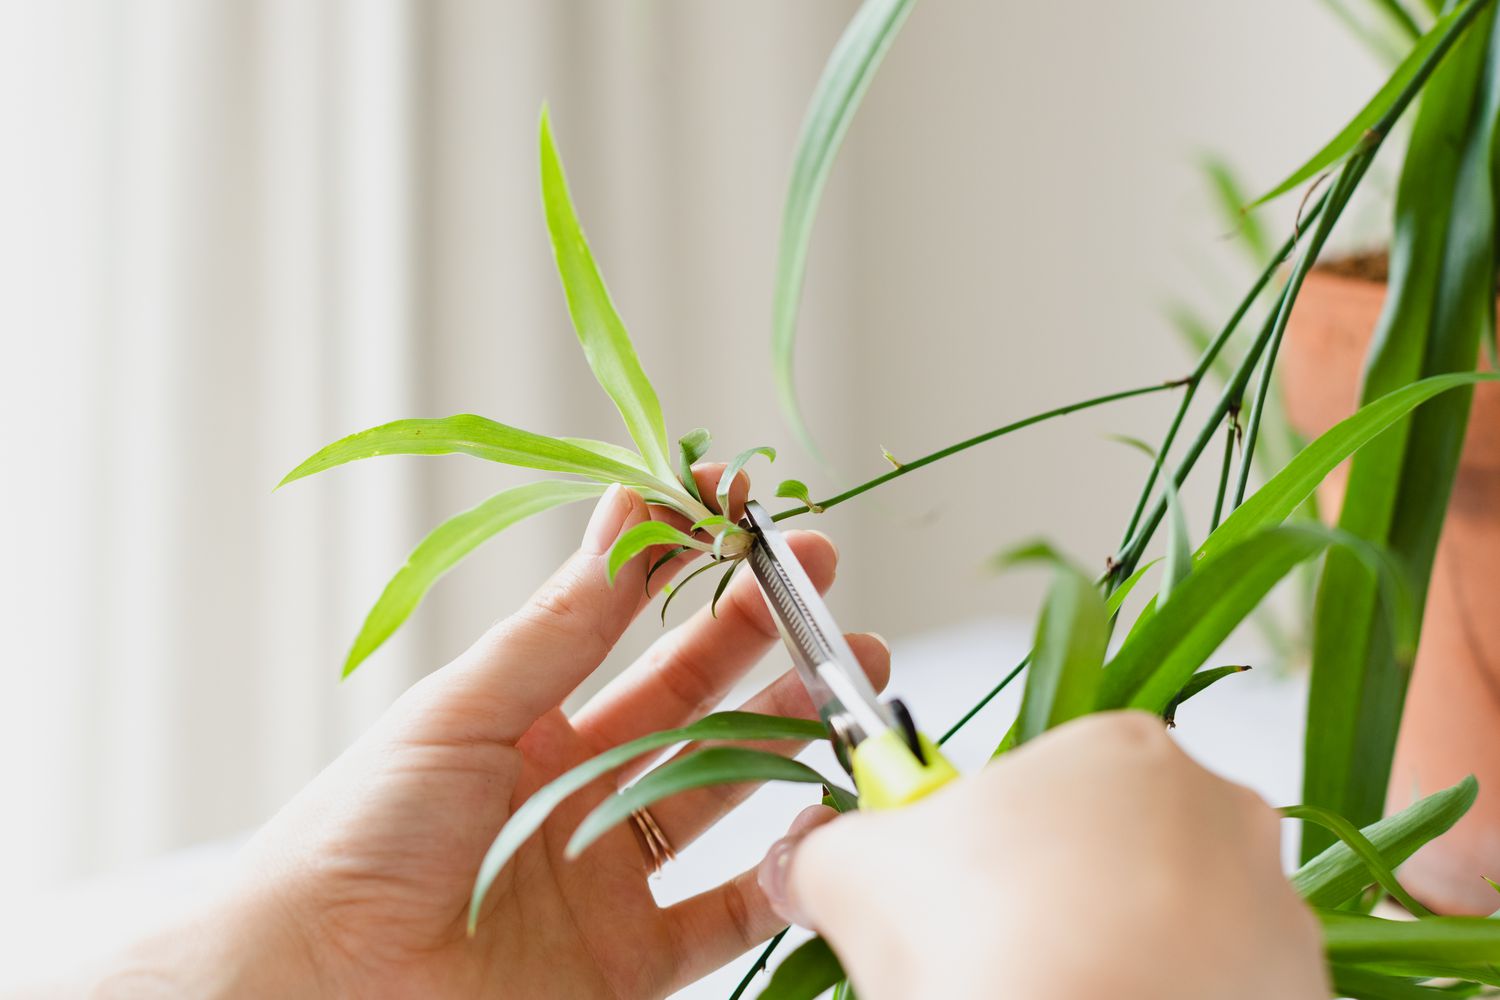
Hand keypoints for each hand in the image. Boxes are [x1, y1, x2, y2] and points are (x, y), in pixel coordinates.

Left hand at [93, 469, 888, 998]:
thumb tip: (629, 509)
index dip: (688, 567)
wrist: (316, 982)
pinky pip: (728, 915)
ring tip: (846, 681)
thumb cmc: (360, 833)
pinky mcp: (629, 959)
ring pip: (724, 792)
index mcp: (528, 720)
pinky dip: (781, 878)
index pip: (626, 623)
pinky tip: (822, 825)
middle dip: (759, 636)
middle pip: (689, 699)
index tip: (746, 513)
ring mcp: (608, 871)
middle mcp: (576, 788)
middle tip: (820, 583)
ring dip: (787, 736)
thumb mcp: (467, 708)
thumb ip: (563, 625)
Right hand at [761, 712, 1328, 999]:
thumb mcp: (861, 877)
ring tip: (1052, 996)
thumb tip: (807, 855)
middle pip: (1110, 852)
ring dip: (1114, 956)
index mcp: (1121, 750)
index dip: (986, 849)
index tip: (957, 900)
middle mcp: (1220, 811)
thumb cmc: (986, 946)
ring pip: (1168, 925)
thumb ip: (827, 847)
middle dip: (1052, 902)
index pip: (1042, 787)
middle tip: (997, 962)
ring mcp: (1275, 908)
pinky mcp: (1303, 993)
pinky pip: (1217, 989)